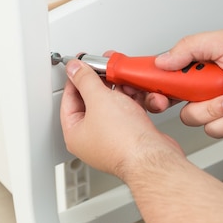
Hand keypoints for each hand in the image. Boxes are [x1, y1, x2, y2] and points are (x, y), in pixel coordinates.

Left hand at [60, 60, 184, 179]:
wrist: (154, 157)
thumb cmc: (124, 140)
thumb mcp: (98, 99)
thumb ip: (85, 80)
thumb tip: (74, 69)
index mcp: (75, 134)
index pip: (68, 100)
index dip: (75, 79)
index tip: (83, 66)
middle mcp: (91, 139)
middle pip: (92, 102)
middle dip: (103, 84)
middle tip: (106, 69)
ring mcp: (112, 138)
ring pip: (113, 106)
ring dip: (120, 91)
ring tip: (125, 81)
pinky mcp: (131, 137)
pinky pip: (128, 113)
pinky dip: (133, 101)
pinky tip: (138, 93)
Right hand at [150, 28, 222, 137]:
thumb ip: (189, 48)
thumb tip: (162, 59)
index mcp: (201, 62)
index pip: (166, 72)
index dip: (152, 80)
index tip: (143, 85)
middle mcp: (205, 84)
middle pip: (172, 99)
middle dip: (174, 99)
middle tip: (178, 96)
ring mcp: (217, 104)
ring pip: (193, 117)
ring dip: (214, 108)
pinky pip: (216, 129)